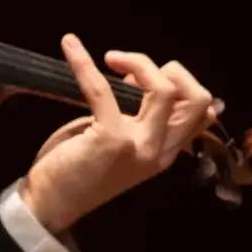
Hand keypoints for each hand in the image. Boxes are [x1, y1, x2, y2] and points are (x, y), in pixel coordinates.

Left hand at [21, 33, 216, 232]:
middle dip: (169, 70)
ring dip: (138, 61)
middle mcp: (160, 149)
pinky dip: (83, 62)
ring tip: (109, 58)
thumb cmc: (78, 172)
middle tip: (127, 68)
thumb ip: (136, 117)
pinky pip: (102, 89)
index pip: (201, 111)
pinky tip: (69, 45)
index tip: (136, 81)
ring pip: (165, 89)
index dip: (176, 84)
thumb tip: (136, 78)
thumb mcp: (119, 144)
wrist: (50, 205)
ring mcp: (139, 145)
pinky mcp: (110, 139)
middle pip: (197, 98)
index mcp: (165, 151)